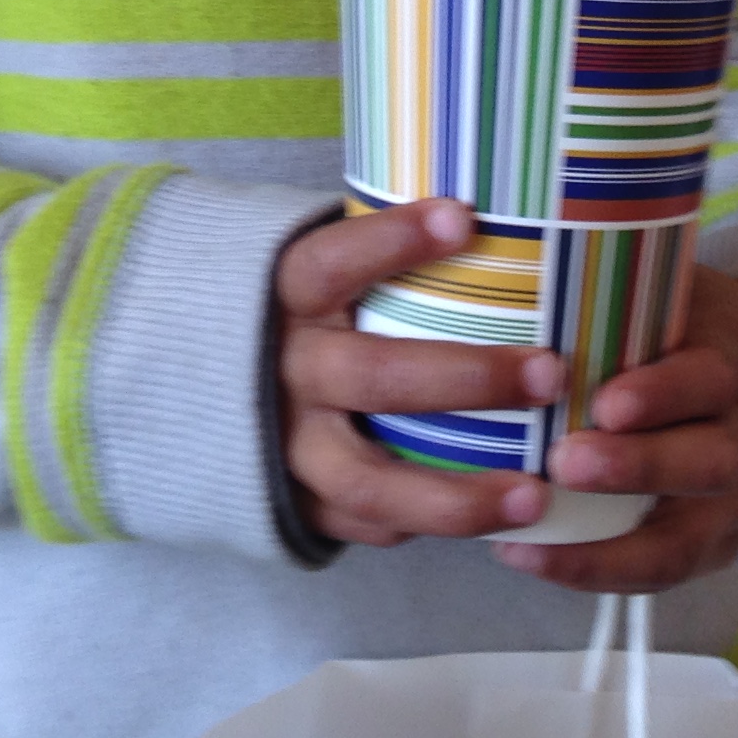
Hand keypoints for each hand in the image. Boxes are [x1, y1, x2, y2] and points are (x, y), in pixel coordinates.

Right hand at [278, 199, 562, 546]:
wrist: (189, 386)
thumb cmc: (290, 310)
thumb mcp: (308, 270)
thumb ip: (373, 254)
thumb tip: (489, 215)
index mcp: (281, 299)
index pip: (329, 264)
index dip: (391, 242)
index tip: (463, 219)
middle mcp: (282, 372)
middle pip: (372, 377)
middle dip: (467, 378)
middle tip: (549, 372)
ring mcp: (284, 445)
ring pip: (368, 482)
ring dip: (456, 495)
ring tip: (534, 495)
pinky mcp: (292, 501)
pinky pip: (363, 523)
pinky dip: (422, 523)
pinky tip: (485, 519)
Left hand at [492, 267, 737, 595]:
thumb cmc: (692, 330)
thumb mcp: (679, 289)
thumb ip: (621, 275)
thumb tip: (517, 221)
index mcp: (731, 362)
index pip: (709, 379)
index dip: (663, 393)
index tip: (607, 399)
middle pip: (702, 463)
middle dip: (633, 468)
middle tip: (563, 461)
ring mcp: (729, 501)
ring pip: (684, 535)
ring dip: (606, 541)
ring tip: (530, 534)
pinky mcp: (711, 545)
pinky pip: (661, 572)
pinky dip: (597, 572)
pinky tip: (530, 560)